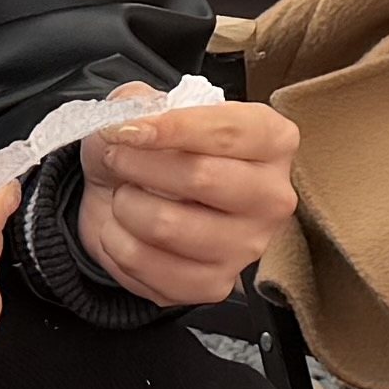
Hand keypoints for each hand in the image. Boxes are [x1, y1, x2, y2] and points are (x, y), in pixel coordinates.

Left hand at [75, 90, 296, 310]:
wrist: (134, 198)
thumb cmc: (154, 149)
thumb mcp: (147, 109)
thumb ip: (137, 104)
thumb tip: (125, 124)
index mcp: (273, 142)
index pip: (227, 131)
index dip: (172, 127)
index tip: (129, 129)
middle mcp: (272, 197)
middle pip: (201, 177)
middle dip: (140, 164)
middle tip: (115, 156)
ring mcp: (248, 247)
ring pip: (166, 225)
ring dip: (125, 206)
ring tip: (123, 196)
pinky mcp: (215, 284)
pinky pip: (147, 265)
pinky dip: (116, 244)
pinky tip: (123, 230)